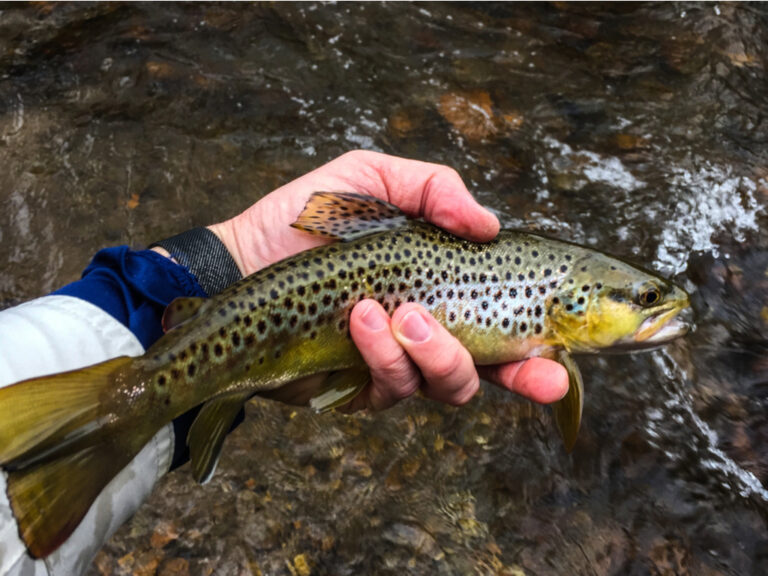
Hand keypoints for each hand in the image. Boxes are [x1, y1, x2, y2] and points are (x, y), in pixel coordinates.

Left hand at [209, 150, 568, 408]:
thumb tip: (489, 224)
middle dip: (525, 377)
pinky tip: (362, 317)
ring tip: (400, 310)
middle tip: (542, 375)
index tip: (569, 346)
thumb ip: (433, 189)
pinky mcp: (360, 387)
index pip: (504, 316)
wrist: (242, 257)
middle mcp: (427, 330)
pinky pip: (394, 387)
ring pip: (448, 384)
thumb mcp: (373, 179)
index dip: (542, 337)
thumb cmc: (308, 218)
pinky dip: (385, 353)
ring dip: (437, 351)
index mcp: (441, 285)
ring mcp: (396, 363)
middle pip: (493, 369)